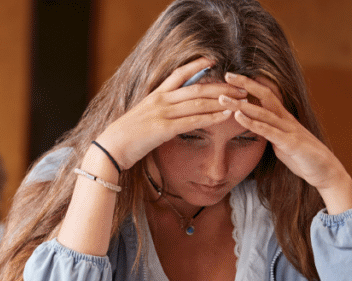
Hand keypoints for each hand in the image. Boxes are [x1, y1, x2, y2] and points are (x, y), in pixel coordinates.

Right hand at [93, 58, 245, 171]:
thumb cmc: (125, 137)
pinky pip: (193, 121)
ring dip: (222, 100)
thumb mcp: (141, 117)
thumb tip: (168, 113)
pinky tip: (226, 115)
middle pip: (197, 88)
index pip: (179, 74)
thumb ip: (156, 111)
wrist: (110, 148)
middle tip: (241, 84)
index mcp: (155, 96)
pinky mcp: (164, 129)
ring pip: (198, 103)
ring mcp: (162, 114)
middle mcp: (160, 101)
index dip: (197, 65)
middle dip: (221, 85)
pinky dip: (212, 117)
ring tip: (241, 99)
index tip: (214, 60)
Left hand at [219, 73, 351, 213]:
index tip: (232, 77)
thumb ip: (268, 131)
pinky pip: (269, 131)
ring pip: (263, 112)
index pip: (266, 95)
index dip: (250, 85)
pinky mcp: (290, 143)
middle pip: (265, 95)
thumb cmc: (302, 157)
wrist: (325, 171)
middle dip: (246, 84)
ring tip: (223, 99)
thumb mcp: (281, 141)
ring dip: (241, 105)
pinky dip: (253, 123)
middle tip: (226, 75)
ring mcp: (289, 130)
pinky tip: (239, 117)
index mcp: (283, 118)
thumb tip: (254, 126)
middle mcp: (286, 119)